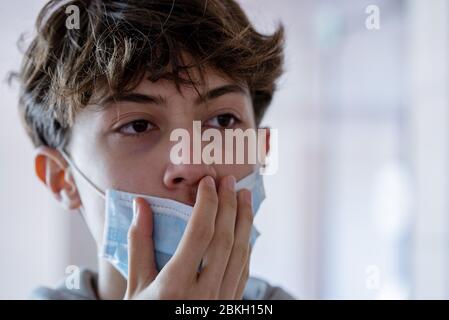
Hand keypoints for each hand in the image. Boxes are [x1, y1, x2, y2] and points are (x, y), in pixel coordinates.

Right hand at [124, 175, 253, 299]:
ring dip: (244, 222)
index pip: (200, 233)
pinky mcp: (228, 306)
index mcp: (175, 286)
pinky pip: (243, 272)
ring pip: (240, 254)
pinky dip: (245, 248)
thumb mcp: (134, 286)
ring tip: (245, 198)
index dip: (207, 203)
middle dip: (230, 206)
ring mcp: (220, 302)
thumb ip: (139, 244)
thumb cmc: (143, 317)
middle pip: (225, 239)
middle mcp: (204, 293)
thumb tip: (140, 204)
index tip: (208, 182)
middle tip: (232, 181)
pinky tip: (244, 233)